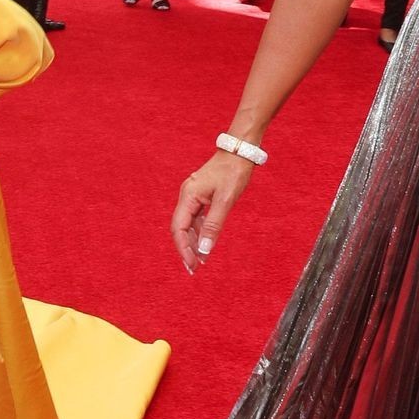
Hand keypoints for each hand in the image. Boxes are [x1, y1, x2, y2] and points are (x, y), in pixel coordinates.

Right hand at [170, 152, 254, 272]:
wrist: (240, 150)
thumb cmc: (233, 171)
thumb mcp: (225, 200)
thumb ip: (213, 225)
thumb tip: (204, 249)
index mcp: (188, 196)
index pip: (178, 229)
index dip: (183, 249)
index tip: (192, 265)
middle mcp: (187, 196)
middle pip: (180, 228)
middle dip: (186, 249)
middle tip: (194, 269)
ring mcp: (193, 195)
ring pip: (188, 224)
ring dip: (193, 242)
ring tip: (200, 261)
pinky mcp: (201, 195)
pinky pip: (196, 218)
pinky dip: (199, 232)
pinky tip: (204, 243)